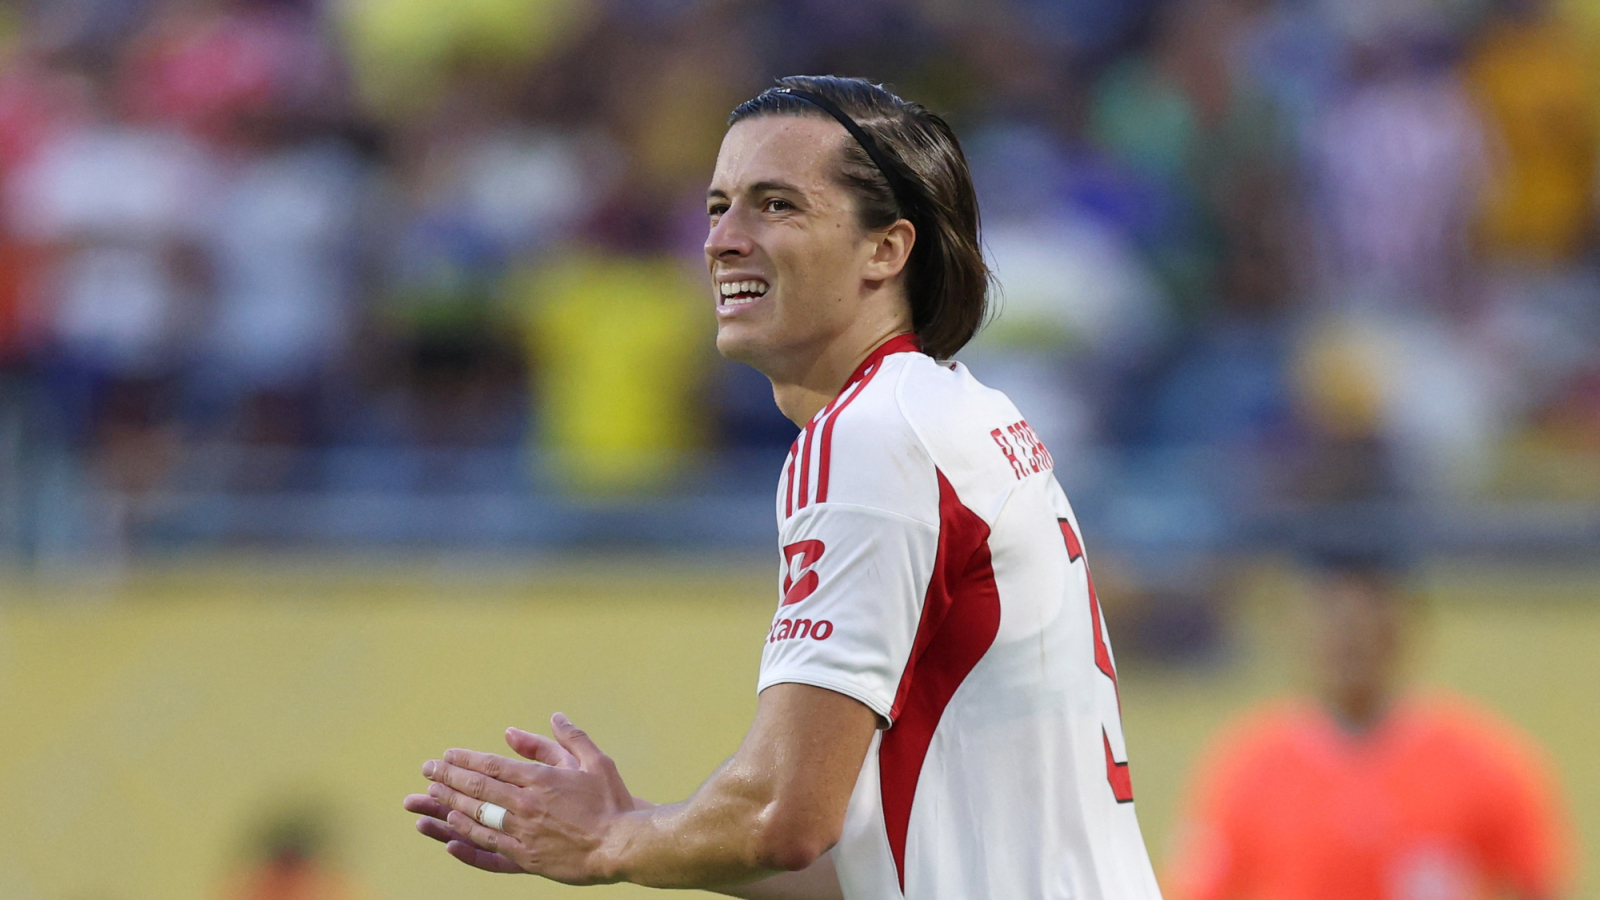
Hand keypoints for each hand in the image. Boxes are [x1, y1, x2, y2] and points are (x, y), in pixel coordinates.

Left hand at [404, 713, 635, 882]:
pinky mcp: (527, 858)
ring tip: (430, 796)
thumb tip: (554, 717)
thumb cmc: (613, 802)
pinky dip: (466, 838)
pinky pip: (488, 848)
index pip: (492, 766)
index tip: (447, 756)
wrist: (624, 844)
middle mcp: (526, 805)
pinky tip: (451, 832)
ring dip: (451, 805)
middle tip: (428, 770)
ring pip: (477, 817)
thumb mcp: (596, 761)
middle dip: (449, 778)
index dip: (466, 760)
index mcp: (540, 779)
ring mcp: (524, 833)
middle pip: (478, 788)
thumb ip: (570, 737)